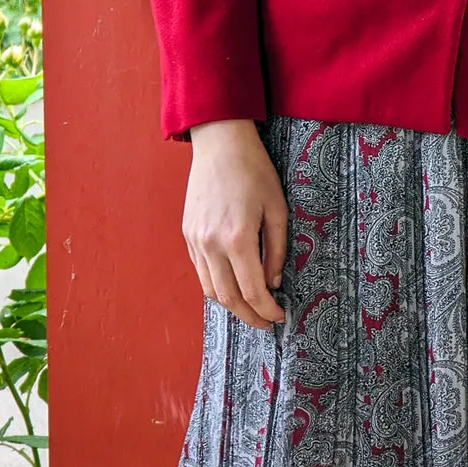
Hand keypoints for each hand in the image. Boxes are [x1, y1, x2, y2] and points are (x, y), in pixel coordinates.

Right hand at [182, 119, 288, 329]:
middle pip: (228, 297)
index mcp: (238, 238)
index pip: (252, 290)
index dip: (267, 309)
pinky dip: (215, 285)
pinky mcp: (188, 234)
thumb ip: (275, 249)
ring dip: (230, 305)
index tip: (279, 316)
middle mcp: (212, 244)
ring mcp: (196, 240)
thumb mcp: (276, 208)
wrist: (221, 144)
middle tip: (265, 322)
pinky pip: (200, 271)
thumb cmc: (254, 171)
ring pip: (210, 289)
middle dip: (249, 315)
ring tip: (250, 309)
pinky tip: (231, 285)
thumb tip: (273, 282)